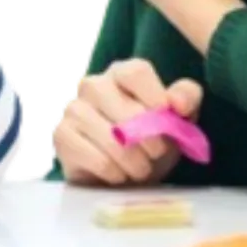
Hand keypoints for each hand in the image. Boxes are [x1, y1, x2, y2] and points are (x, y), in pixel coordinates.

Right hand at [51, 58, 203, 185]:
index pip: (136, 72)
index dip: (156, 98)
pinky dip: (115, 173)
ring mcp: (72, 108)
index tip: (167, 121)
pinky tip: (117, 174)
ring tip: (140, 169)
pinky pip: (98, 159)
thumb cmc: (151, 137)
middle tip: (157, 154)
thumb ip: (186, 98)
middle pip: (128, 111)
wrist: (122, 171)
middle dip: (151, 141)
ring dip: (135, 163)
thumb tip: (178, 103)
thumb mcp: (178, 116)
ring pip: (113, 140)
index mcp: (121, 72)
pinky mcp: (59, 135)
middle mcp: (92, 84)